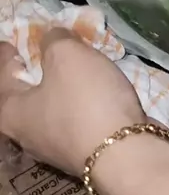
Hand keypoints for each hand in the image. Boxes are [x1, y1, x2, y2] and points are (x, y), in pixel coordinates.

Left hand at [0, 29, 145, 176]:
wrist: (129, 156)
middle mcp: (28, 134)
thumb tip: (53, 39)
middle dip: (38, 69)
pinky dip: (86, 101)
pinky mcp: (87, 152)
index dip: (8, 52)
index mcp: (10, 112)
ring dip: (66, 85)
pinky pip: (81, 116)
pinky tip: (99, 90)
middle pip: (27, 92)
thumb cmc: (86, 102)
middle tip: (51, 47)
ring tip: (81, 64)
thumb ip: (55, 40)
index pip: (1, 73)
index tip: (12, 40)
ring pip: (56, 105)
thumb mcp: (66, 55)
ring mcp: (58, 147)